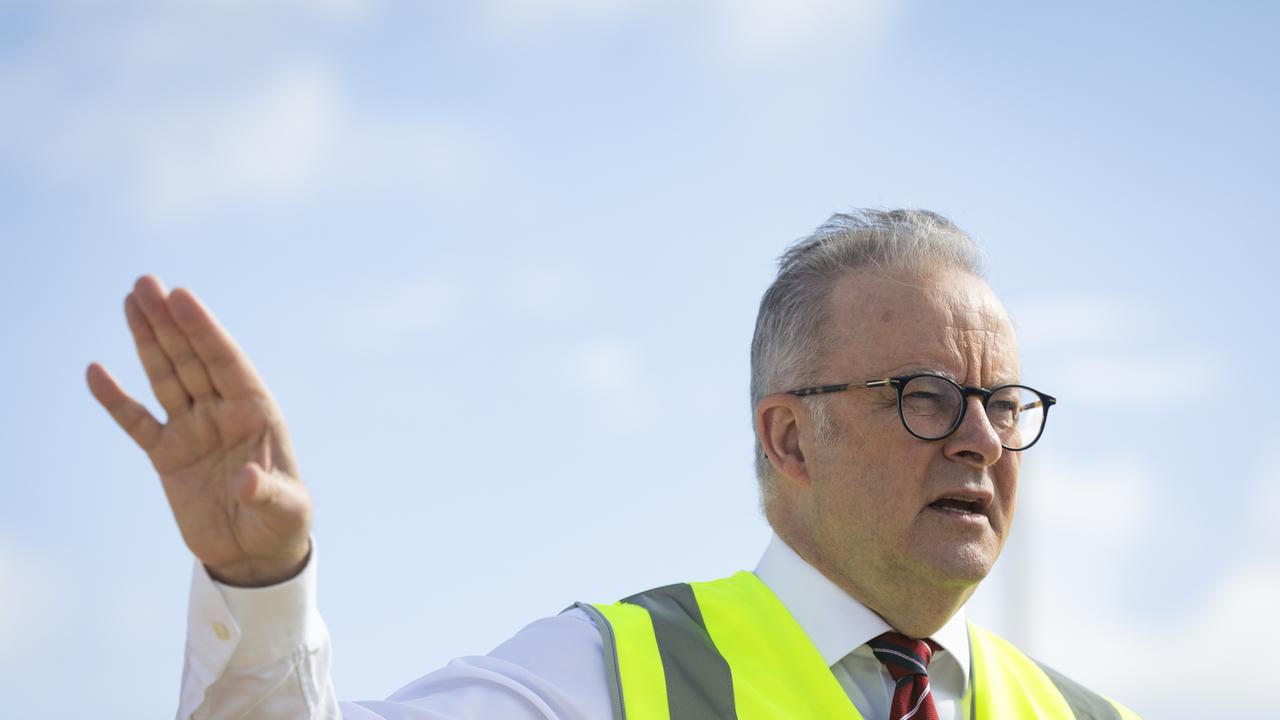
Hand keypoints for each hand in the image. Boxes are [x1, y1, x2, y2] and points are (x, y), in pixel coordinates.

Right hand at [88, 276, 311, 586]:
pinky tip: (97, 371)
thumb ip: (266, 491)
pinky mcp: (168, 456)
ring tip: (132, 300)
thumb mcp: (284, 509)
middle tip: (146, 283)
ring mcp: (193, 430)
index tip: (182, 297)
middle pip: (192, 359)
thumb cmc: (281, 525)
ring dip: (148, 341)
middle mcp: (223, 413)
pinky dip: (117, 400)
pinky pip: (138, 422)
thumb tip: (246, 479)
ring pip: (166, 377)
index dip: (205, 330)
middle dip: (170, 322)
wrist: (256, 556)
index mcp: (256, 413)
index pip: (227, 362)